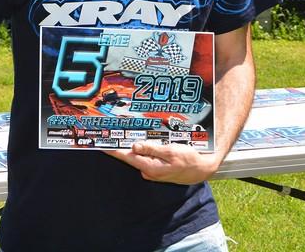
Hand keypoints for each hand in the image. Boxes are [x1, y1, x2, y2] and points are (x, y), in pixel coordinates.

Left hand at [104, 141, 221, 184]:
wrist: (203, 169)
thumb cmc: (189, 159)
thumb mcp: (171, 151)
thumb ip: (152, 149)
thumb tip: (134, 147)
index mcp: (151, 167)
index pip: (127, 157)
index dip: (113, 151)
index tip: (101, 146)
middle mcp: (149, 171)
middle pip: (131, 156)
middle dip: (123, 145)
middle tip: (112, 133)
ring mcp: (153, 172)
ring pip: (140, 156)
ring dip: (136, 146)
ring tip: (130, 133)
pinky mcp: (157, 169)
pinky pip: (147, 158)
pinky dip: (145, 150)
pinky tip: (147, 142)